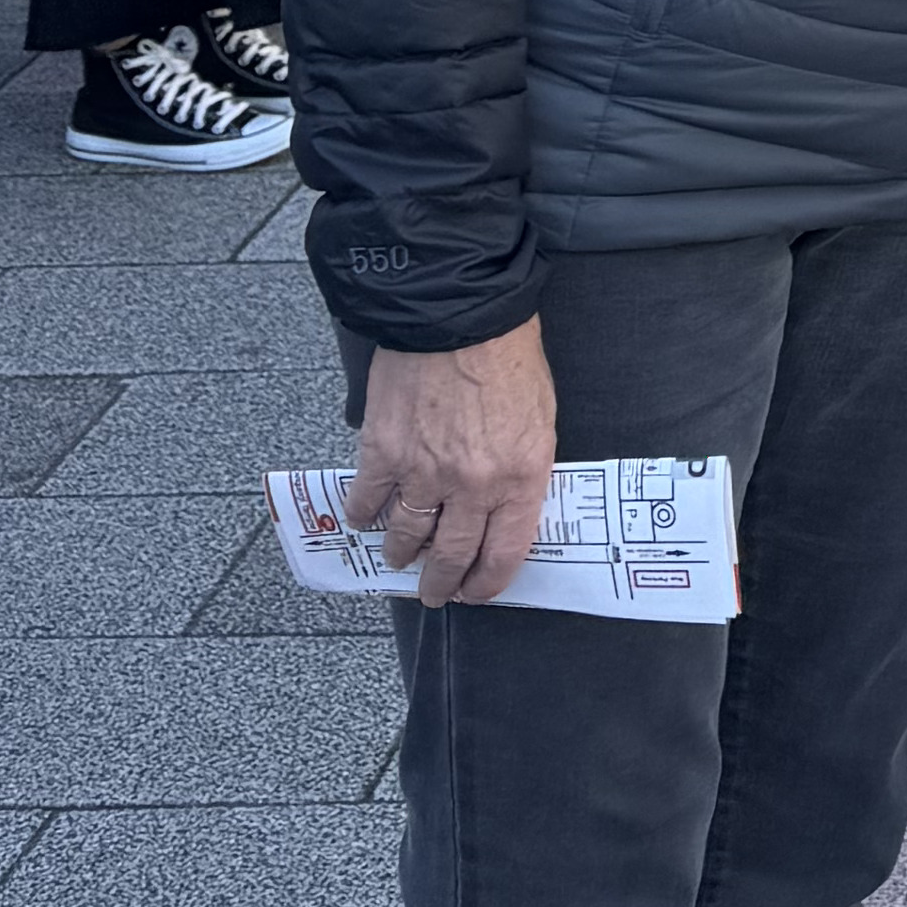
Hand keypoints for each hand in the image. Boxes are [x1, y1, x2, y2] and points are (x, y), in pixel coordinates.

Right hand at [344, 319, 558, 604]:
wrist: (460, 313)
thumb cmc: (508, 356)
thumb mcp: (541, 418)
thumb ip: (525, 468)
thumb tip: (508, 505)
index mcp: (518, 477)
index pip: (504, 554)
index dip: (487, 583)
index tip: (477, 592)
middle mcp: (471, 486)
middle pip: (451, 557)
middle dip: (441, 584)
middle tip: (434, 593)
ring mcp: (423, 473)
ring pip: (406, 537)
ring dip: (402, 554)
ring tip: (401, 558)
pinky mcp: (383, 452)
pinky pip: (367, 501)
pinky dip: (365, 514)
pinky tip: (367, 517)